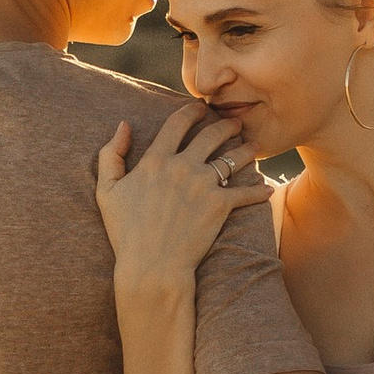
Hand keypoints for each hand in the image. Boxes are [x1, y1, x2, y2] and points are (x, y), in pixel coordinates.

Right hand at [95, 102, 265, 294]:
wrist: (151, 265)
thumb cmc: (126, 232)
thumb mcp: (106, 191)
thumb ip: (110, 155)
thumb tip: (123, 126)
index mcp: (155, 159)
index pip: (178, 123)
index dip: (191, 111)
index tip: (200, 108)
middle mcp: (182, 166)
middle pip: (211, 135)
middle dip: (226, 125)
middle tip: (235, 123)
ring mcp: (203, 185)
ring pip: (232, 158)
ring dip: (245, 150)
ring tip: (251, 147)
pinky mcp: (220, 205)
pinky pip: (246, 193)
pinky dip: (259, 190)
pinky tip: (267, 188)